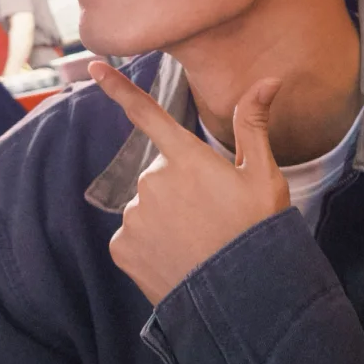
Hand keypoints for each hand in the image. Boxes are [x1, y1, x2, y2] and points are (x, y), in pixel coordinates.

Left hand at [88, 63, 289, 304]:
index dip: (118, 89)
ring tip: (197, 242)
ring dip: (165, 218)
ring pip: (146, 206)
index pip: (148, 115)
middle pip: (160, 173)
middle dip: (180, 188)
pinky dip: (150, 244)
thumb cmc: (256, 232)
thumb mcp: (263, 178)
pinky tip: (176, 258)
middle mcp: (153, 181)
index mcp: (187, 158)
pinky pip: (133, 235)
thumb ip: (254, 126)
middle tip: (211, 216)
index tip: (95, 66)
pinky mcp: (122, 246)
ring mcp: (134, 215)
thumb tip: (269, 80)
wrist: (240, 297)